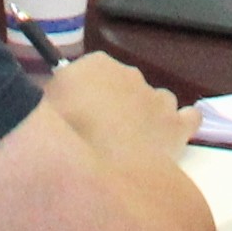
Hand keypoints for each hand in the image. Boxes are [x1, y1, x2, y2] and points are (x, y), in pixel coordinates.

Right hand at [44, 48, 198, 163]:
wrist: (102, 165)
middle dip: (118, 107)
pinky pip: (188, 118)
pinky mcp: (177, 126)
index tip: (80, 115)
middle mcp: (130, 75)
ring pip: (158, 102)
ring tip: (136, 142)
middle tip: (103, 136)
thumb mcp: (43, 110)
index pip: (93, 72)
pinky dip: (182, 125)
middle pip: (126, 87)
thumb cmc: (63, 136)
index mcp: (96, 65)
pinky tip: (171, 138)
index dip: (88, 95)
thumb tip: (56, 106)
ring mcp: (158, 99)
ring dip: (149, 116)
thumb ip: (53, 101)